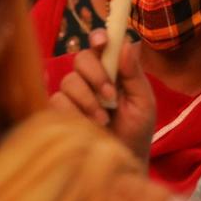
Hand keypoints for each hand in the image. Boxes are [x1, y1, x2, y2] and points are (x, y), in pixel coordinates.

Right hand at [49, 29, 154, 160]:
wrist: (122, 162)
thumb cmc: (136, 132)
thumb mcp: (143, 103)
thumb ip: (134, 74)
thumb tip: (127, 44)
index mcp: (111, 71)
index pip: (100, 46)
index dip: (99, 38)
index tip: (102, 41)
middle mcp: (89, 79)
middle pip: (81, 58)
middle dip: (96, 75)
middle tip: (110, 95)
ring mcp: (72, 96)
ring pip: (69, 81)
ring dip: (88, 100)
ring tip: (103, 121)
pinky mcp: (58, 113)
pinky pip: (57, 101)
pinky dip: (74, 113)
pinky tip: (87, 126)